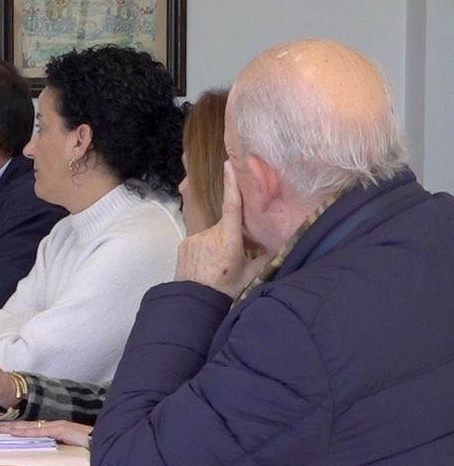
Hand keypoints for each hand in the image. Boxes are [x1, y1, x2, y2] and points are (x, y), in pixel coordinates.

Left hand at [0, 419, 91, 448]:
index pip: (36, 429)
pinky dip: (28, 432)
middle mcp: (56, 426)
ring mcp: (58, 426)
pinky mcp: (62, 429)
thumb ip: (61, 449)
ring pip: (33, 427)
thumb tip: (53, 453)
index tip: (10, 430)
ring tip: (4, 429)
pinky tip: (18, 432)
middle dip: (15, 426)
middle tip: (0, 427)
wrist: (103, 441)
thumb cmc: (92, 446)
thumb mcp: (72, 448)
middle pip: (31, 426)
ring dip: (17, 428)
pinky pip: (41, 431)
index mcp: (58, 430)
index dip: (22, 429)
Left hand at [174, 161, 271, 297]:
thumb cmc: (225, 289)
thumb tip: (281, 246)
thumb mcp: (251, 274)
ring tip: (221, 264)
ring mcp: (194, 238)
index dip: (232, 184)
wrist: (193, 301)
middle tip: (239, 254)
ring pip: (213, 233)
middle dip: (236, 234)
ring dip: (220, 242)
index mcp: (228, 240)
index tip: (230, 164)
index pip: (232, 206)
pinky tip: (209, 264)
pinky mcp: (185, 243)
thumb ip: (267, 257)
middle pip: (227, 224)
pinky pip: (201, 239)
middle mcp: (210, 235)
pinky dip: (208, 247)